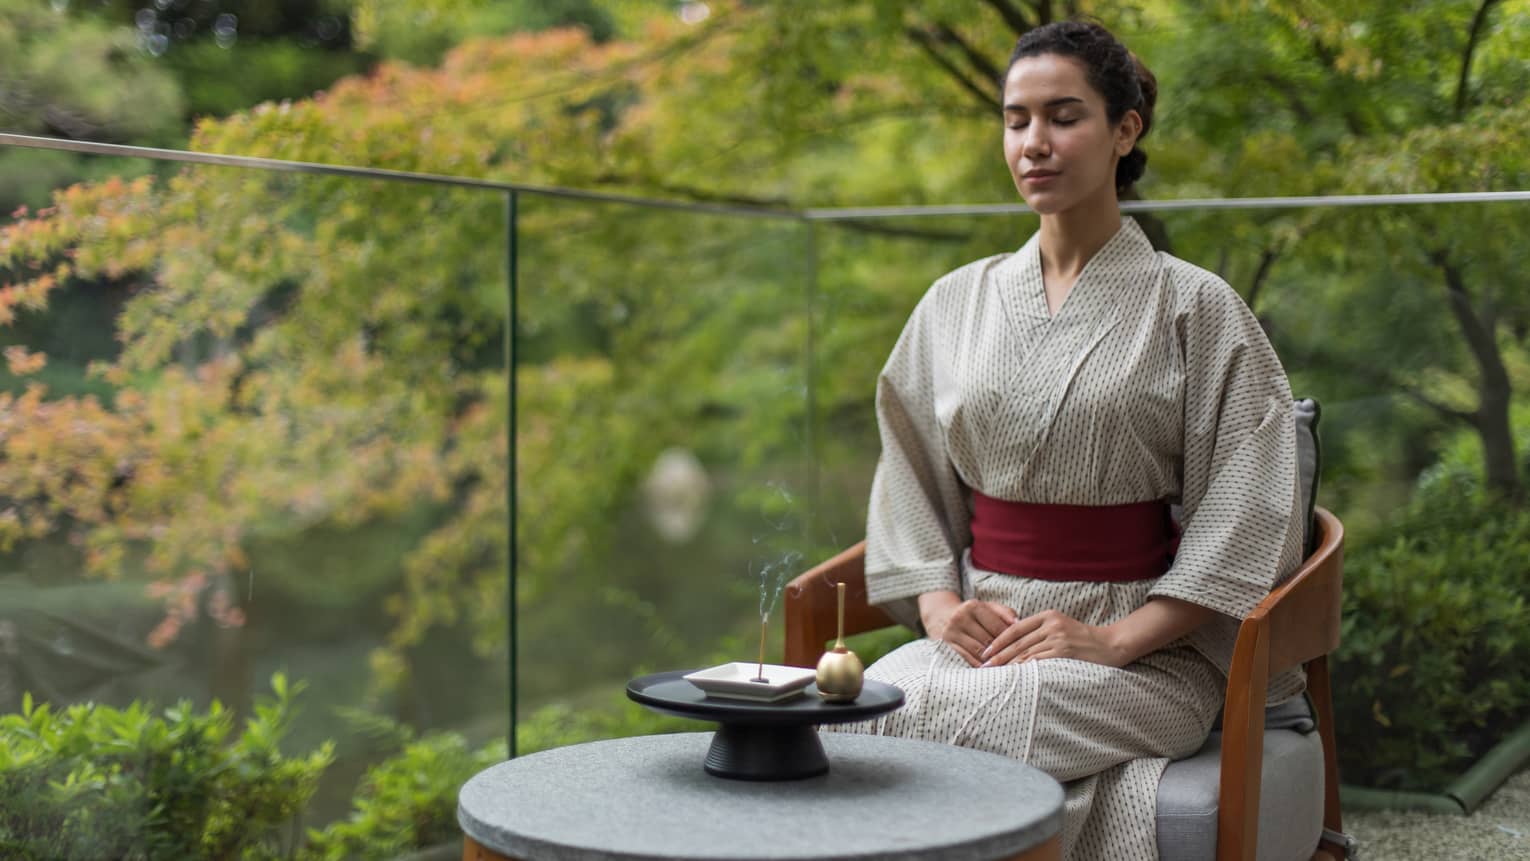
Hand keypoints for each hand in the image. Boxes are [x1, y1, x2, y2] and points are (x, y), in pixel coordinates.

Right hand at [922, 596, 1017, 666]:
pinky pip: (968, 659)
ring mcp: (951, 633)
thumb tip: (1018, 623)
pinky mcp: (946, 646)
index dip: (1011, 638)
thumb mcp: (988, 607)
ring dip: (994, 661)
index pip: (997, 626)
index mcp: (972, 606)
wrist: (942, 616)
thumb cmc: (974, 614)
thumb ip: (1005, 612)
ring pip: (979, 652)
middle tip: (1017, 660)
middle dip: (1003, 651)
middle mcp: (959, 618)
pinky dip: (981, 665)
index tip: (1021, 647)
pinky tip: (991, 669)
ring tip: (1007, 666)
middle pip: (988, 640)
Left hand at [979, 609, 1126, 668]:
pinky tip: (1015, 677)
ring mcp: (1058, 638)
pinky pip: (1039, 662)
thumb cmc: (1083, 639)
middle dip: (998, 655)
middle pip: (1017, 642)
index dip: (998, 641)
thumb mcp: (1061, 626)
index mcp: (1048, 615)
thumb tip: (1015, 643)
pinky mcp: (1064, 652)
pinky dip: (1025, 670)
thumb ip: (1040, 631)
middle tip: (983, 665)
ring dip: (1008, 665)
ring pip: (1026, 653)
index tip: (985, 651)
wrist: (1111, 644)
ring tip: (994, 674)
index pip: (1015, 628)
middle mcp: (1051, 625)